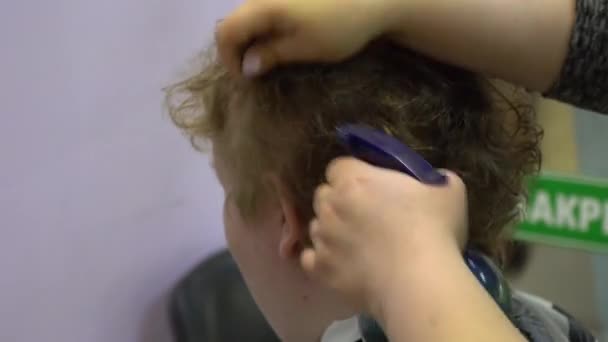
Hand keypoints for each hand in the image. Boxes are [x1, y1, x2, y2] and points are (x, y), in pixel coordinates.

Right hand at [215, 0, 402, 76]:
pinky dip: (265, 28)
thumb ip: (271, 54)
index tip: (246, 81)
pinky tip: (282, 42)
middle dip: (239, 50)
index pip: (225, 31)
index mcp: (262, 5)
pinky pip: (264, 9)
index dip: (229, 59)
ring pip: (249, 15)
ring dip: (252, 39)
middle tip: (256, 74)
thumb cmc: (341, 26)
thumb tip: (246, 67)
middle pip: (234, 21)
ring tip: (269, 60)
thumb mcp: (305, 48)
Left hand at [300, 158, 467, 315]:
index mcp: (354, 180)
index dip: (352, 175)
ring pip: (317, 227)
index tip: (369, 186)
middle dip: (338, 201)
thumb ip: (433, 178)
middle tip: (364, 215)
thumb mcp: (448, 189)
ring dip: (331, 231)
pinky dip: (322, 260)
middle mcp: (330, 206)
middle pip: (324, 195)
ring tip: (355, 245)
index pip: (338, 167)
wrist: (418, 282)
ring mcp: (322, 238)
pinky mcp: (320, 269)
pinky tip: (341, 264)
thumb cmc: (433, 230)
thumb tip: (433, 180)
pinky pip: (310, 259)